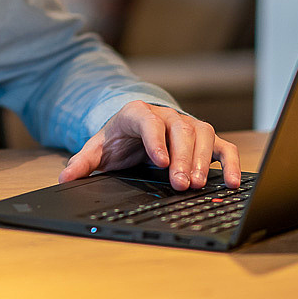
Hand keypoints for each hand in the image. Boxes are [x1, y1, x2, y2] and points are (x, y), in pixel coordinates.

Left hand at [58, 101, 241, 190]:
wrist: (135, 127)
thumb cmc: (119, 139)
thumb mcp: (98, 149)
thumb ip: (83, 162)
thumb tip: (65, 178)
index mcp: (138, 114)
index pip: (149, 122)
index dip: (156, 140)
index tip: (161, 161)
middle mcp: (167, 116)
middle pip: (179, 131)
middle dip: (182, 158)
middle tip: (181, 183)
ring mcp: (188, 125)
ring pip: (202, 135)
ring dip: (203, 160)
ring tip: (199, 184)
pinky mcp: (204, 138)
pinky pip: (222, 147)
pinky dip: (230, 162)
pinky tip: (232, 183)